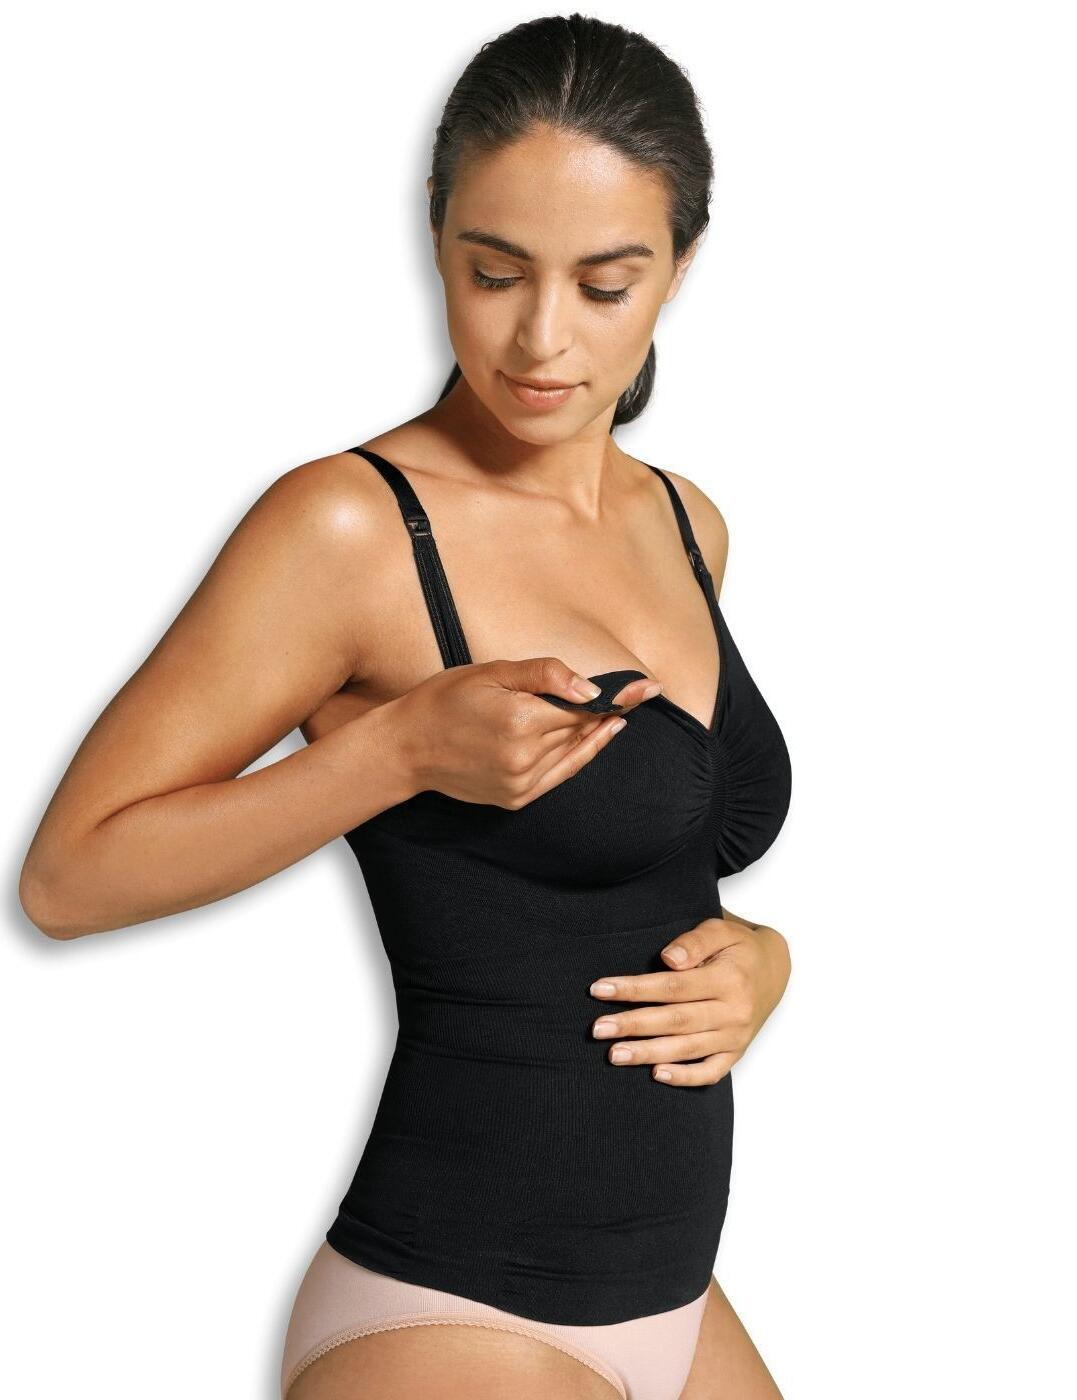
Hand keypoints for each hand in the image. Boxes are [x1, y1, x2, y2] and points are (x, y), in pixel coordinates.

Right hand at [387, 657, 661, 807]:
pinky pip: (561, 775)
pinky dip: (581, 757)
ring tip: (621, 715)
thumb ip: (544, 675)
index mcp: (520, 720)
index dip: (618, 695)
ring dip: (599, 734)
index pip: (583, 707)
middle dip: (612, 710)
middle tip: (645, 692)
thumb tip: (589, 689)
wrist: (407, 747)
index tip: (649, 687)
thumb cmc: (445, 700)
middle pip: (582, 730)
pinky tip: (596, 739)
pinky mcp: (517, 798)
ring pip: (575, 754)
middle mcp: (525, 756)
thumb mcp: (490, 671)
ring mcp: (522, 782)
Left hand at [588, 911, 790, 1085]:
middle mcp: (734, 1012)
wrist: (775, 971)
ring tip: (614, 1055)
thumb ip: (694, 941)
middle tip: (598, 1029)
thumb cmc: (739, 947)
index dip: (634, 989)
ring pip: (687, 1049)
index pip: (673, 986)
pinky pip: (711, 1072)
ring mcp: (736, 1037)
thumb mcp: (721, 930)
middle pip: (675, 1021)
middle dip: (633, 1025)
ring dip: (648, 1053)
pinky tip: (656, 1075)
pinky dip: (685, 1077)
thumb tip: (668, 959)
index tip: (599, 989)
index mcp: (728, 979)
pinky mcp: (736, 1053)